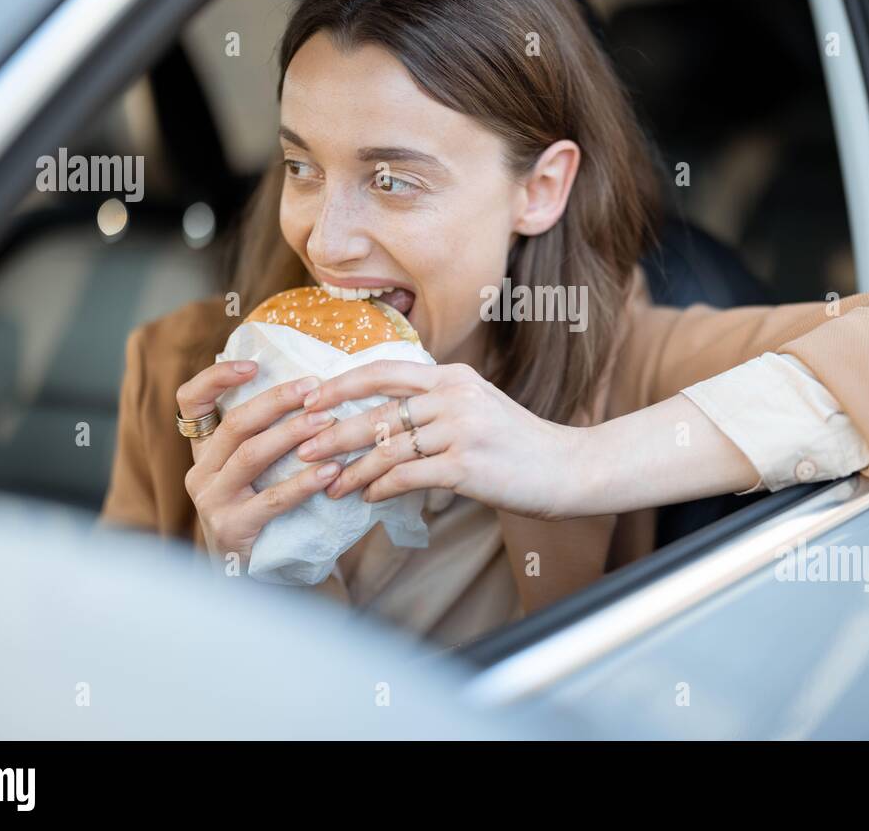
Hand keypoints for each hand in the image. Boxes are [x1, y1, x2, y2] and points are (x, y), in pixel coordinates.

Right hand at [177, 361, 340, 565]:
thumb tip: (310, 391)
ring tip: (327, 421)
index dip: (216, 378)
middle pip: (234, 424)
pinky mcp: (233, 528)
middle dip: (277, 401)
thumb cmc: (261, 513)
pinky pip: (273, 499)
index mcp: (204, 452)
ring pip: (251, 455)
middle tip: (314, 388)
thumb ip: (265, 437)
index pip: (190, 402)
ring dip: (292, 434)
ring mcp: (212, 501)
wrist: (250, 576)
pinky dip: (305, 481)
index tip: (253, 364)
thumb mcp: (253, 473)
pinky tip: (332, 470)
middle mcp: (200, 472)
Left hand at [297, 361, 588, 520]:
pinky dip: (381, 489)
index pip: (383, 370)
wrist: (567, 468)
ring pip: (386, 448)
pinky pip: (407, 477)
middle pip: (377, 412)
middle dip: (332, 432)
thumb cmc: (518, 443)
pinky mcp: (465, 465)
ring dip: (352, 470)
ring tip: (329, 486)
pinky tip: (367, 499)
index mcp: (453, 376)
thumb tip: (380, 417)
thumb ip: (435, 402)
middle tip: (301, 448)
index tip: (308, 398)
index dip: (340, 384)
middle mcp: (454, 396)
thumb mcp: (478, 405)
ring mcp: (461, 430)